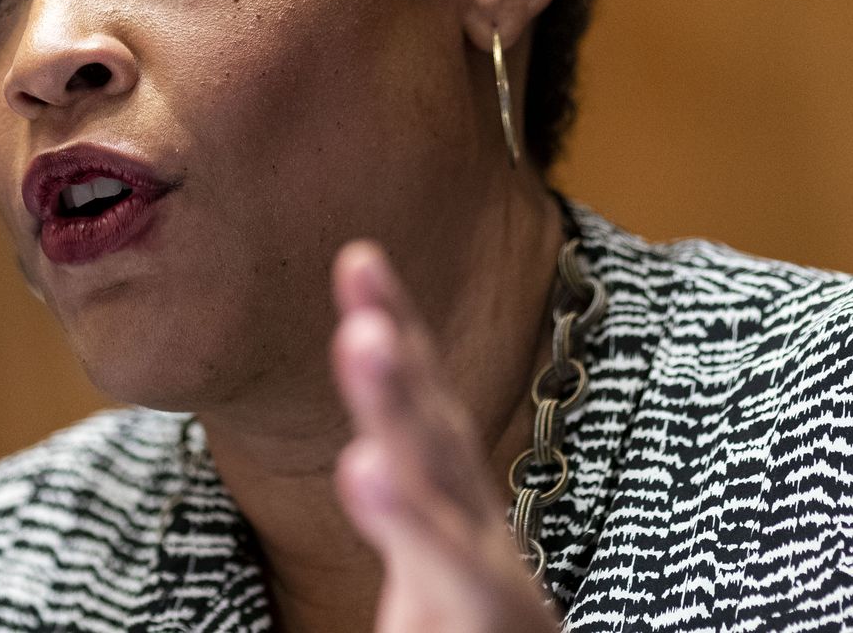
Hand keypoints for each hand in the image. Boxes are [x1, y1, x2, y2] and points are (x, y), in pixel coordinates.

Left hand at [330, 241, 559, 632]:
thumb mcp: (432, 589)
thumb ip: (409, 515)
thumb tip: (372, 448)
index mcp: (455, 522)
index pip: (422, 417)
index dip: (400, 331)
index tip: (358, 257)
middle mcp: (478, 545)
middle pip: (436, 442)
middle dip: (398, 366)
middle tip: (359, 274)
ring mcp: (489, 591)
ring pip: (443, 492)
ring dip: (401, 410)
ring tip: (362, 341)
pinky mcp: (494, 625)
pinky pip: (456, 575)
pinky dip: (414, 522)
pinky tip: (365, 466)